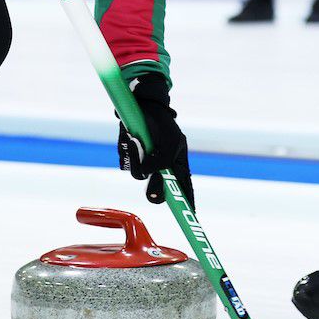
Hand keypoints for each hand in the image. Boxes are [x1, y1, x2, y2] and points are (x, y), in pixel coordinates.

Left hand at [116, 74, 194, 207]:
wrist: (142, 102)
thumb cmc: (161, 122)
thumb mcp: (168, 144)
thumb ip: (160, 163)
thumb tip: (146, 176)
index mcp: (177, 160)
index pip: (185, 185)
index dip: (187, 201)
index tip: (192, 216)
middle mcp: (161, 163)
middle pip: (158, 185)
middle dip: (155, 189)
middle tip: (155, 196)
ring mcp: (145, 159)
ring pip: (138, 173)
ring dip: (137, 158)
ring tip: (136, 140)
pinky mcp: (130, 153)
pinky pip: (125, 162)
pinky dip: (126, 152)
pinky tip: (129, 137)